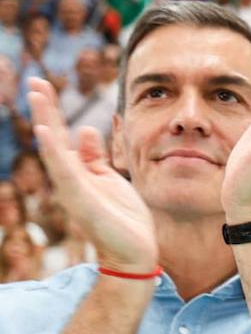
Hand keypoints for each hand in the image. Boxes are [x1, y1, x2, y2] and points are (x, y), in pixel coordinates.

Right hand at [26, 78, 157, 273]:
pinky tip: (45, 132)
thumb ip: (95, 157)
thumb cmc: (123, 219)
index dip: (52, 110)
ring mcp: (73, 189)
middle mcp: (71, 178)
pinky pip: (65, 171)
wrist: (134, 253)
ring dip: (45, 121)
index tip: (42, 85)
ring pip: (54, 149)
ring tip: (37, 95)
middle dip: (45, 108)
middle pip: (53, 137)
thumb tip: (84, 130)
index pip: (61, 135)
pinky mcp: (81, 199)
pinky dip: (54, 151)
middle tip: (34, 80)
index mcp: (79, 172)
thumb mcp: (110, 180)